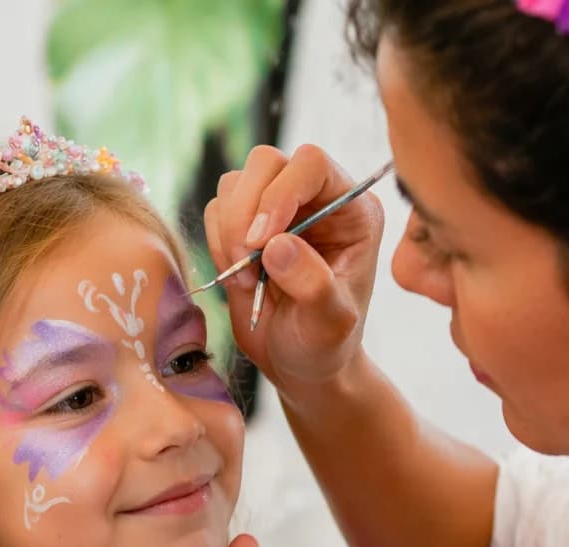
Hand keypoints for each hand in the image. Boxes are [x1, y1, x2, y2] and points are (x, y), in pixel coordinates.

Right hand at [204, 144, 384, 387]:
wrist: (300, 364)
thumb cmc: (325, 344)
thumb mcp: (330, 323)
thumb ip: (313, 284)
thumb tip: (277, 245)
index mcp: (352, 209)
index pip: (311, 164)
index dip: (281, 193)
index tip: (263, 242)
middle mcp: (316, 198)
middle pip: (266, 162)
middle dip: (245, 212)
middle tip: (246, 264)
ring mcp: (277, 208)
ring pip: (235, 183)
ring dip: (229, 232)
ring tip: (247, 282)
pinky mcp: (244, 224)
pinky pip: (216, 210)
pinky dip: (217, 243)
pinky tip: (239, 280)